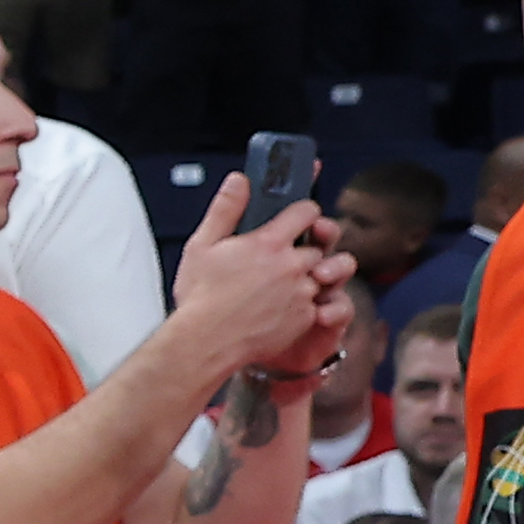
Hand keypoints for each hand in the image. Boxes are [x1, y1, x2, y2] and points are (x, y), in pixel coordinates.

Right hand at [161, 177, 349, 379]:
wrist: (207, 342)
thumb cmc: (201, 298)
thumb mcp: (202, 246)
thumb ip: (225, 209)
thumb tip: (239, 180)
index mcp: (269, 243)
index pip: (307, 212)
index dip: (304, 213)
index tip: (298, 218)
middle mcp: (292, 265)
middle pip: (317, 247)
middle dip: (302, 252)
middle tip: (279, 262)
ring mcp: (302, 292)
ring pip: (321, 275)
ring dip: (308, 278)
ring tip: (283, 287)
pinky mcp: (307, 317)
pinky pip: (319, 305)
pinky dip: (305, 306)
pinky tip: (279, 309)